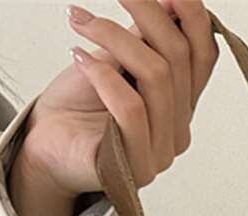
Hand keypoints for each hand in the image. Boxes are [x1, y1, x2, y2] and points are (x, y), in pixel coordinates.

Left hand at [14, 0, 218, 198]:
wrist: (44, 145)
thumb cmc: (78, 105)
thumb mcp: (115, 58)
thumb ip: (145, 37)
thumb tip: (171, 2)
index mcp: (180, 103)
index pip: (203, 54)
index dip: (192, 14)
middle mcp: (178, 129)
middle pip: (178, 58)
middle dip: (146, 13)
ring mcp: (160, 152)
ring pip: (156, 77)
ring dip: (114, 37)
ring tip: (80, 21)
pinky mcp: (135, 166)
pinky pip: (131, 109)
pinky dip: (103, 74)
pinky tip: (78, 58)